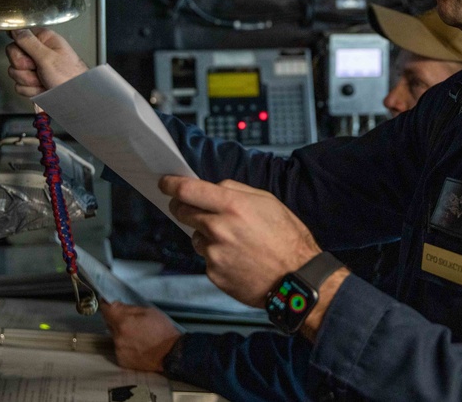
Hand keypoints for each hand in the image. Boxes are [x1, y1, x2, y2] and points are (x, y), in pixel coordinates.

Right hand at [5, 27, 87, 96]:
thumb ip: (29, 42)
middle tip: (39, 70)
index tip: (28, 56)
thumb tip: (16, 29)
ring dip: (29, 80)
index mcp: (44, 40)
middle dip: (25, 67)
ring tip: (44, 80)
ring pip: (15, 73)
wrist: (75, 98)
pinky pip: (20, 86)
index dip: (19, 48)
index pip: (18, 36)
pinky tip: (43, 88)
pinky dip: (31, 90)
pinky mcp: (33, 82)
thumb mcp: (48, 57)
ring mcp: (36, 68)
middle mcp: (39, 52)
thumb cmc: (70, 77)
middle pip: (14, 56)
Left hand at [100, 302, 180, 371]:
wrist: (170, 354)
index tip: (107, 302)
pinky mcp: (122, 360)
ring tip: (137, 335)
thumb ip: (129, 308)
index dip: (106, 304)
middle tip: (130, 320)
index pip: (106, 310)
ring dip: (122, 333)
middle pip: (110, 323)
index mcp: (124, 322)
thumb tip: (115, 305)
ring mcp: (119, 350)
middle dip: (117, 319)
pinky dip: (125, 345)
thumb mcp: (149, 311)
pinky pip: (119, 348)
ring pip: (115, 336)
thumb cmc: (162, 331)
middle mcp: (118, 337)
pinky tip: (137, 345)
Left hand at [159, 176, 320, 306]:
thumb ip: (236, 191)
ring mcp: (214, 253)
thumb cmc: (287, 239)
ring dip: (206, 235)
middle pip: (183, 212)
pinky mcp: (213, 273)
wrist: (296, 279)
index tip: (165, 183)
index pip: (188, 190)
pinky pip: (206, 258)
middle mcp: (219, 228)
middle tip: (194, 209)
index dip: (172, 184)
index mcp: (233, 206)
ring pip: (196, 237)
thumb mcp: (268, 202)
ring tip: (235, 242)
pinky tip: (238, 258)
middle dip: (184, 207)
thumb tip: (213, 189)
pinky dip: (217, 256)